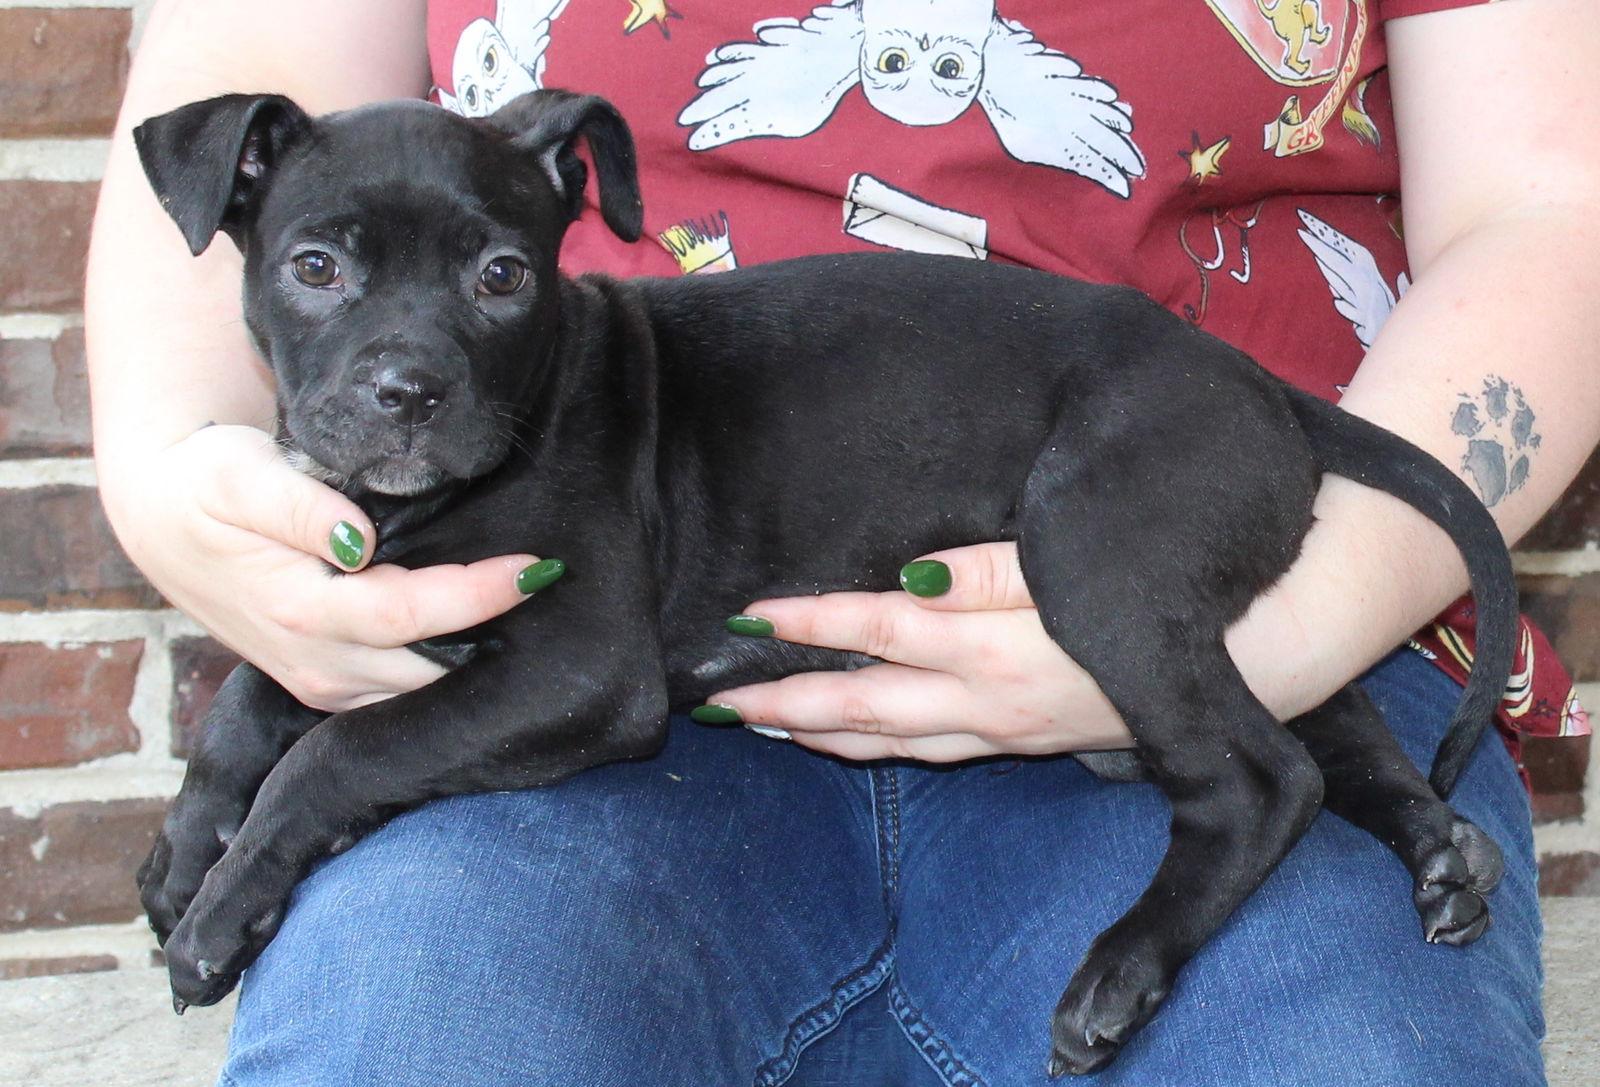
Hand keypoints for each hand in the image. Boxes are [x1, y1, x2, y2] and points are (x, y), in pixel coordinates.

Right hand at [104, 425, 544, 710]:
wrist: (164, 521)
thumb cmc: (205, 484)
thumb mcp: (239, 474)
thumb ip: (300, 508)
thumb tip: (360, 541)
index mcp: (300, 610)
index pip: (410, 613)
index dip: (478, 594)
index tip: (535, 566)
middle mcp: (316, 663)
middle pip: (428, 667)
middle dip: (493, 637)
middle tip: (554, 590)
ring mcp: (321, 684)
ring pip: (418, 693)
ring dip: (473, 661)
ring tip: (531, 611)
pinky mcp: (326, 685)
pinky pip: (399, 695)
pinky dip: (442, 672)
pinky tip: (482, 637)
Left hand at [704, 543, 1133, 760]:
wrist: (1245, 660)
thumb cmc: (1156, 592)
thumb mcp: (1073, 568)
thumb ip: (987, 571)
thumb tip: (907, 577)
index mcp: (999, 645)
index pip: (883, 629)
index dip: (813, 623)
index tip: (752, 615)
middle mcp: (991, 699)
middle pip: (867, 703)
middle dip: (787, 701)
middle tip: (719, 700)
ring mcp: (1003, 730)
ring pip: (891, 739)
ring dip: (820, 732)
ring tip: (759, 722)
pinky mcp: (1020, 743)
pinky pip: (928, 753)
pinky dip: (873, 748)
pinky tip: (842, 738)